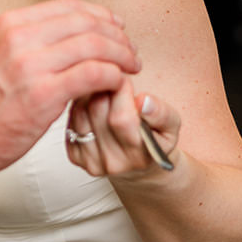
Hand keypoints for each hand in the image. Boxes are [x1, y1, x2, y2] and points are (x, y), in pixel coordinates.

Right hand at [0, 0, 139, 195]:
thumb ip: (30, 42)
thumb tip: (68, 37)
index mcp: (10, 25)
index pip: (68, 6)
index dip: (100, 14)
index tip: (114, 26)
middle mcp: (20, 38)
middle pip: (86, 22)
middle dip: (117, 35)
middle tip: (129, 49)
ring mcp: (31, 65)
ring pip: (95, 45)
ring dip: (121, 55)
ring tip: (129, 66)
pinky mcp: (44, 94)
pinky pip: (93, 74)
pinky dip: (113, 76)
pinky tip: (115, 83)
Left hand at [65, 80, 180, 178]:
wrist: (138, 163)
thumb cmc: (155, 139)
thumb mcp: (171, 125)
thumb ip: (161, 113)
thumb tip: (143, 101)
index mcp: (139, 156)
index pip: (121, 119)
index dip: (120, 92)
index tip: (124, 78)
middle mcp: (113, 163)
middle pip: (97, 112)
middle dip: (104, 87)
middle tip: (112, 78)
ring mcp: (91, 161)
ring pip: (80, 113)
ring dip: (90, 94)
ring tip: (103, 89)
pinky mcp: (75, 156)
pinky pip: (70, 120)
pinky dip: (79, 105)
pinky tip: (92, 102)